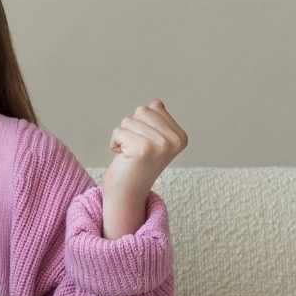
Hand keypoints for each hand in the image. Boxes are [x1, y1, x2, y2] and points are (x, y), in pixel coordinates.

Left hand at [101, 99, 187, 237]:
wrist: (128, 192)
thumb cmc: (136, 164)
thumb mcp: (152, 140)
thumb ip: (157, 121)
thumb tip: (156, 102)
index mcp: (180, 136)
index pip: (154, 107)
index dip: (142, 124)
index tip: (145, 144)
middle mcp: (174, 140)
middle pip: (142, 111)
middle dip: (131, 128)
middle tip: (135, 149)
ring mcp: (160, 144)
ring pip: (128, 120)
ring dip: (122, 136)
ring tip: (129, 154)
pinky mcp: (143, 149)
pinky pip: (118, 131)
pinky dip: (115, 143)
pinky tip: (123, 158)